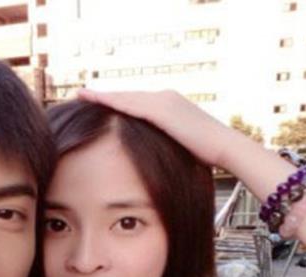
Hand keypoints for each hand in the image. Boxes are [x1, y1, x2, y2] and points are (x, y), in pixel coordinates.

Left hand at [78, 89, 247, 168]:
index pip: (136, 101)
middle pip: (127, 95)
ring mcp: (164, 101)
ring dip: (102, 95)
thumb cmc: (205, 154)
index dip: (115, 101)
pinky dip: (113, 101)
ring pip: (126, 97)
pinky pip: (132, 104)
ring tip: (81, 94)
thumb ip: (164, 143)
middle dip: (104, 95)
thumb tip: (152, 156)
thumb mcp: (179, 145)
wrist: (224, 147)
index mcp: (169, 105)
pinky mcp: (162, 110)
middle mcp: (165, 98)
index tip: (97, 101)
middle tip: (81, 93)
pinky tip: (97, 100)